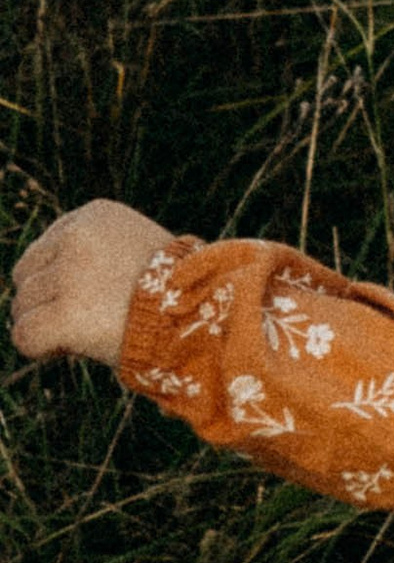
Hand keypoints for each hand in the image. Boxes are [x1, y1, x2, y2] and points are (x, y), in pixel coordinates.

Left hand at [10, 199, 178, 366]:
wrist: (201, 312)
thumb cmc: (171, 289)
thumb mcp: (132, 251)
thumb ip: (89, 255)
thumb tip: (39, 285)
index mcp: (95, 214)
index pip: (43, 249)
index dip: (56, 279)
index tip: (87, 295)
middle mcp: (77, 236)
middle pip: (25, 277)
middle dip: (45, 301)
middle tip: (83, 318)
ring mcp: (69, 274)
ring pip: (22, 308)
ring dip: (46, 325)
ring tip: (86, 331)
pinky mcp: (65, 313)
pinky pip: (24, 336)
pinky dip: (41, 348)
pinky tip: (69, 347)